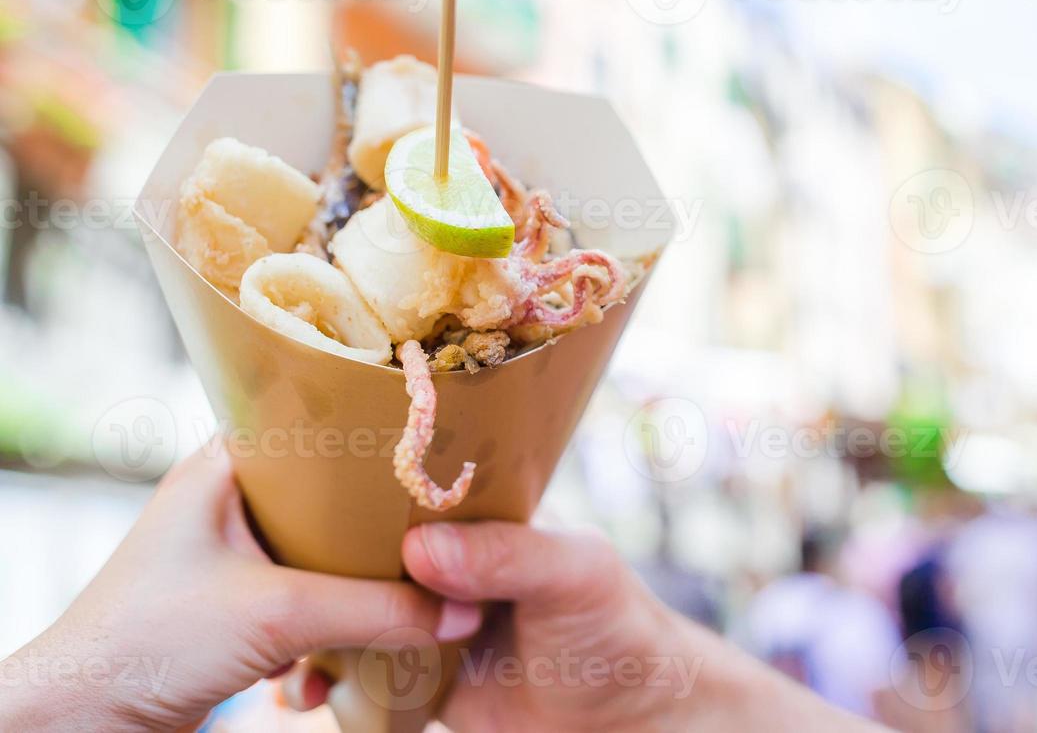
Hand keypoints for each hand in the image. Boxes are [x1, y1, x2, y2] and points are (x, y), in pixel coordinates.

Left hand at [0, 445, 482, 731]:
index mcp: (223, 465)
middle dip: (383, 519)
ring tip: (411, 582)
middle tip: (440, 518)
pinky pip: (309, 597)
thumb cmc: (146, 643)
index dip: (377, 433)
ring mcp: (230, 557)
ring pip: (325, 550)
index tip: (436, 444)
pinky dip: (335, 619)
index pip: (317, 423)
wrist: (81, 725)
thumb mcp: (280, 616)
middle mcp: (227, 500)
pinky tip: (358, 639)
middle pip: (332, 494)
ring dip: (361, 577)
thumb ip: (379, 611)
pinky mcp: (234, 609)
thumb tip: (464, 611)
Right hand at [287, 520, 885, 730]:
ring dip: (308, 625)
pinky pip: (362, 671)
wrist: (628, 714)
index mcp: (478, 518)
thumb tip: (419, 546)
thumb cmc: (615, 623)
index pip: (407, 485)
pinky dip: (328, 678)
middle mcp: (445, 562)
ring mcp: (427, 620)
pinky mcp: (420, 676)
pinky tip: (300, 690)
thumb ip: (507, 557)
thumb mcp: (573, 575)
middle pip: (362, 549)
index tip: (292, 480)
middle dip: (308, 559)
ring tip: (270, 643)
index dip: (354, 482)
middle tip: (254, 567)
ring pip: (351, 612)